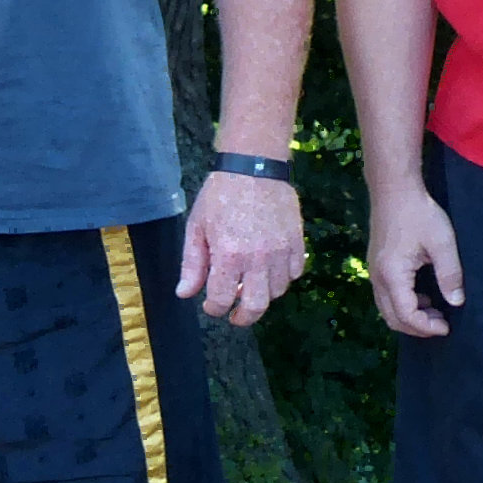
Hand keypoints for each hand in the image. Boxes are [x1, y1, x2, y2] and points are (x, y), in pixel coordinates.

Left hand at [178, 171, 305, 325]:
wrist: (255, 165)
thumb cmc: (220, 194)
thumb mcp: (197, 226)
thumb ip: (192, 263)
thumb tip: (185, 293)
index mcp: (229, 256)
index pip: (221, 300)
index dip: (213, 308)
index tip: (210, 304)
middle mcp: (258, 259)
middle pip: (255, 307)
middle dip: (243, 317)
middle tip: (236, 315)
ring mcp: (281, 251)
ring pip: (277, 292)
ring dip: (263, 294)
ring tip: (252, 284)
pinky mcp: (297, 242)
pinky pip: (295, 272)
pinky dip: (283, 276)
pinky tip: (270, 268)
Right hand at [364, 185, 462, 337]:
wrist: (394, 189)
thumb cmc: (419, 213)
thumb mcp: (441, 242)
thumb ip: (450, 274)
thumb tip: (457, 302)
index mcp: (392, 275)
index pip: (407, 315)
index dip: (427, 327)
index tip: (448, 326)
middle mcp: (377, 278)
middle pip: (392, 319)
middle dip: (418, 328)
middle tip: (443, 323)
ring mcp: (374, 272)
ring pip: (387, 309)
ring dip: (410, 317)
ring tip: (435, 311)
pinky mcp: (376, 265)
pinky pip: (386, 297)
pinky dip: (403, 304)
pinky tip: (423, 296)